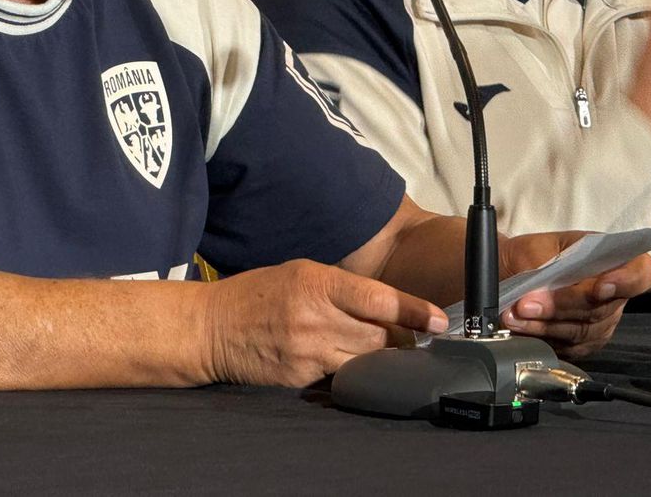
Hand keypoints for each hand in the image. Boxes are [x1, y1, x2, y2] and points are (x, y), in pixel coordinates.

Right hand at [201, 259, 446, 386]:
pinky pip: (341, 377)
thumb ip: (342, 288)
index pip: (380, 299)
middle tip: (411, 336)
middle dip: (401, 338)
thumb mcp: (300, 273)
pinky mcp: (301, 378)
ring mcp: (308, 352)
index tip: (439, 320)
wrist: (211, 327)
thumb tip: (386, 305)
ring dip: (381, 358)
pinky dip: (352, 370)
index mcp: (316, 282)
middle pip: (380, 336)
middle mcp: (315, 317)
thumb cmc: (258, 293)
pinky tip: (347, 362)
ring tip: (384, 352)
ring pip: (367, 361)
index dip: (415, 311)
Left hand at [498, 231, 650, 359]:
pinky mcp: (584, 343)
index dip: (627, 281)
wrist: (510, 273)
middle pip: (603, 308)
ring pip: (583, 331)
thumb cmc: (528, 255)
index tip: (600, 287)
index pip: (640, 273)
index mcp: (611, 259)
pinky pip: (569, 347)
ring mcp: (601, 321)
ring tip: (514, 314)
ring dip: (546, 324)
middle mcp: (613, 293)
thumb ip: (544, 270)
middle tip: (527, 303)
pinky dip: (541, 337)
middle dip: (562, 306)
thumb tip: (543, 295)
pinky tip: (520, 327)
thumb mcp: (534, 249)